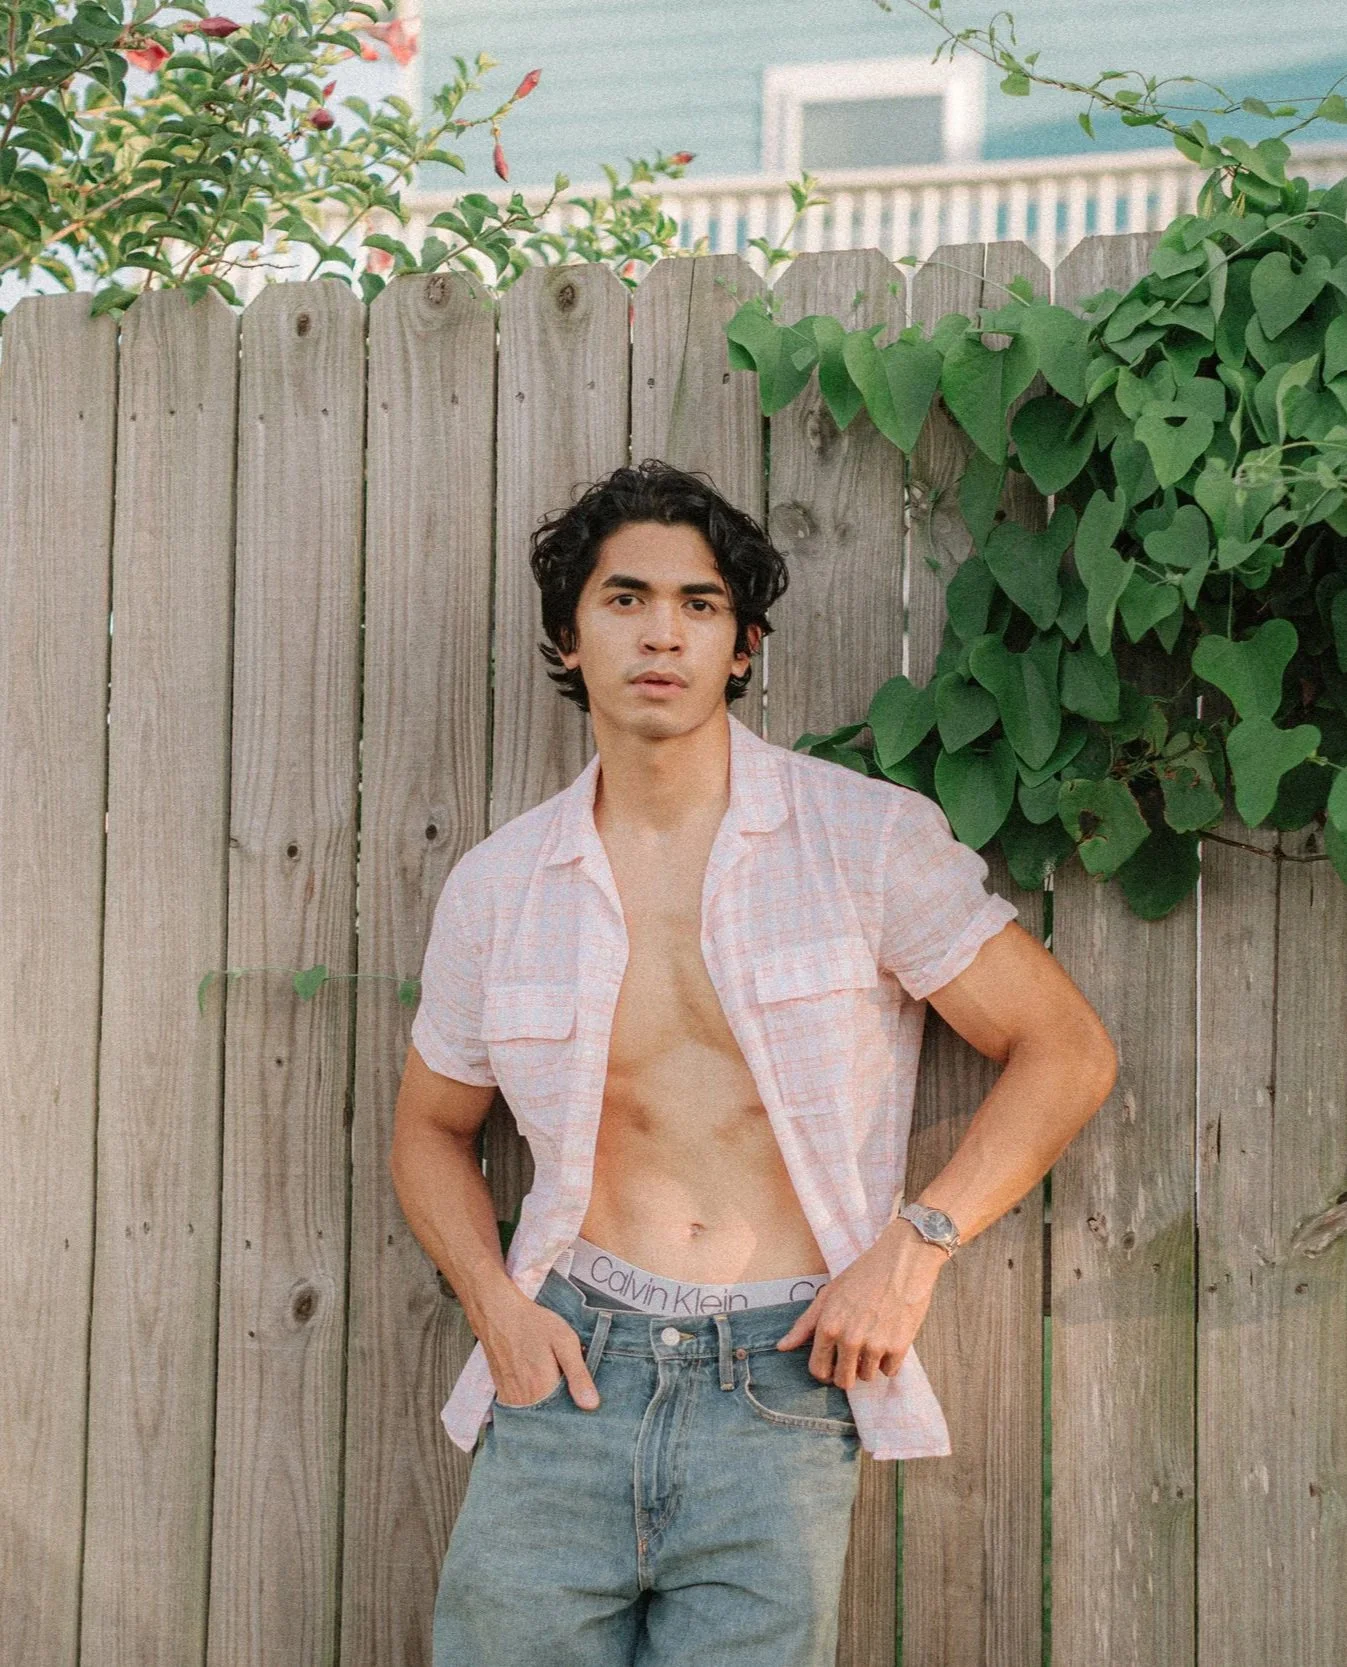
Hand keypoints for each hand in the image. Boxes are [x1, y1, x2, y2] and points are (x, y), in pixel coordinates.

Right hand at [479, 1285, 599, 1409]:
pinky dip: (534, 1403)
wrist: (498, 1313)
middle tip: (569, 1386)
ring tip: (555, 1383)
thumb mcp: (565, 1342)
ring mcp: (511, 1400)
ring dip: (549, 1407)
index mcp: (542, 1390)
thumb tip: (591, 1405)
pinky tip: (541, 1385)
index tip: (585, 1401)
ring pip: (536, 1415)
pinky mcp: (503, 1394)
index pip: (565, 1417)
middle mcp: (524, 1401)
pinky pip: (523, 1409)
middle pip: (550, 1419)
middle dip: (564, 1409)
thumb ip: (578, 1375)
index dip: (577, 1410)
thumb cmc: (533, 1324)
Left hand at [774, 1223, 947, 1389]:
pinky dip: (889, 1361)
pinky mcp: (898, 1347)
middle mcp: (849, 1340)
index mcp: (828, 1327)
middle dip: (846, 1373)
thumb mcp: (828, 1295)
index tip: (832, 1366)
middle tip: (853, 1357)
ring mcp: (874, 1345)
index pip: (818, 1370)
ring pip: (867, 1377)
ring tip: (872, 1341)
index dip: (824, 1372)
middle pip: (843, 1381)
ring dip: (869, 1366)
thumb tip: (781, 1347)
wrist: (901, 1262)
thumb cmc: (863, 1274)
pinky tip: (888, 1339)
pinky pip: (890, 1372)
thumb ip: (804, 1325)